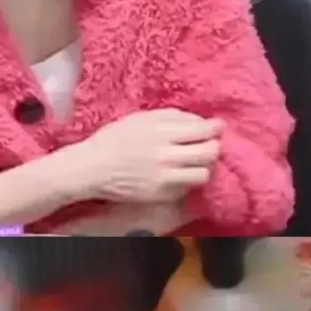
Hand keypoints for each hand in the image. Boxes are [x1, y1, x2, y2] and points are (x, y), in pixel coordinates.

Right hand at [72, 110, 223, 203]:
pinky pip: (188, 187)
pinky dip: (188, 180)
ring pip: (204, 173)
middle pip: (210, 152)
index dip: (216, 128)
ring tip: (195, 162)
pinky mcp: (162, 194)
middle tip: (209, 145)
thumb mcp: (143, 118)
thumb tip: (200, 120)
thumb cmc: (116, 139)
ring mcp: (165, 177)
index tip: (217, 127)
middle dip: (214, 147)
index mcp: (162, 131)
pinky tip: (179, 174)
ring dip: (204, 167)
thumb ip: (173, 117)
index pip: (203, 129)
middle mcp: (166, 154)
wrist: (92, 167)